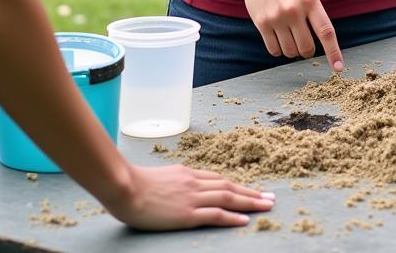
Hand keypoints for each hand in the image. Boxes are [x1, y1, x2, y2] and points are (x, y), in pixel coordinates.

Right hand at [111, 165, 274, 229]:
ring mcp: (192, 197)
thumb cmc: (136, 184)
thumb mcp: (163, 176)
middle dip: (252, 193)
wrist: (125, 186)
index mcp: (189, 173)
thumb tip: (183, 187)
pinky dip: (232, 217)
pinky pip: (215, 215)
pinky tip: (245, 220)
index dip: (238, 186)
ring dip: (250, 202)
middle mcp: (195, 182)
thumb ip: (177, 181)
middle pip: (230, 187)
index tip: (252, 190)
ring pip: (228, 198)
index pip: (220, 180)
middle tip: (270, 198)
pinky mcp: (187, 213)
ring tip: (266, 206)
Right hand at [238, 0, 343, 71]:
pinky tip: (278, 39)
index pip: (326, 32)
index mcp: (310, 1)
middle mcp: (294, 10)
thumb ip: (315, 14)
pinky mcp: (262, 23)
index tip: (339, 68)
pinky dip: (278, 51)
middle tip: (305, 46)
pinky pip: (274, 50)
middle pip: (306, 48)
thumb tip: (323, 42)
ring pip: (290, 52)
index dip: (333, 52)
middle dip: (308, 52)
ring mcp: (277, 17)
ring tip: (289, 37)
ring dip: (292, 51)